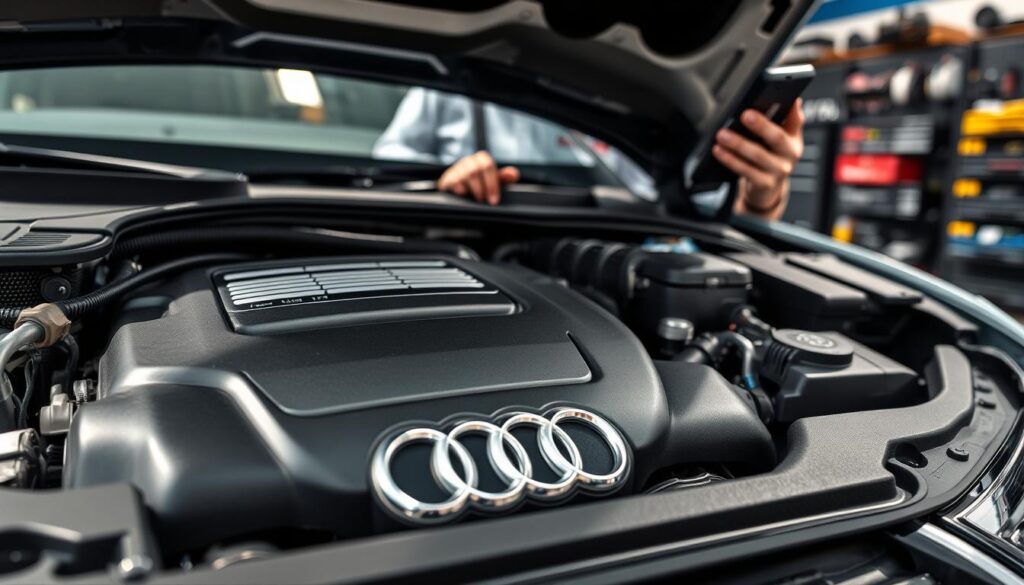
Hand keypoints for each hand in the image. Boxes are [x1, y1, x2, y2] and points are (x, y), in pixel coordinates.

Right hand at [437, 151, 519, 205]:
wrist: (459, 189)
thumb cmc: (481, 184)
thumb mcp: (495, 181)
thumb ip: (505, 177)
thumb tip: (513, 174)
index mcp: (481, 159)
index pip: (487, 165)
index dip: (492, 184)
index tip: (494, 199)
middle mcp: (468, 161)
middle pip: (475, 170)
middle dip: (482, 188)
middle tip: (485, 200)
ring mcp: (456, 168)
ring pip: (465, 175)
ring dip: (473, 190)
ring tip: (476, 199)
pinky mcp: (447, 177)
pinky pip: (453, 181)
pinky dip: (460, 190)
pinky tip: (464, 195)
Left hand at [712, 98, 803, 220]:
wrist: (766, 190)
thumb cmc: (769, 158)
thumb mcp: (777, 140)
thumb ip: (780, 121)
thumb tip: (785, 101)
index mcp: (793, 139)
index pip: (796, 120)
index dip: (793, 110)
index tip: (787, 99)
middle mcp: (790, 155)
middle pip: (777, 137)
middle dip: (761, 125)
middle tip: (745, 114)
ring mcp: (778, 171)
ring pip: (757, 155)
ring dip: (738, 143)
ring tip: (722, 134)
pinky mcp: (765, 184)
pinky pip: (745, 171)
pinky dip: (730, 160)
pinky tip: (719, 151)